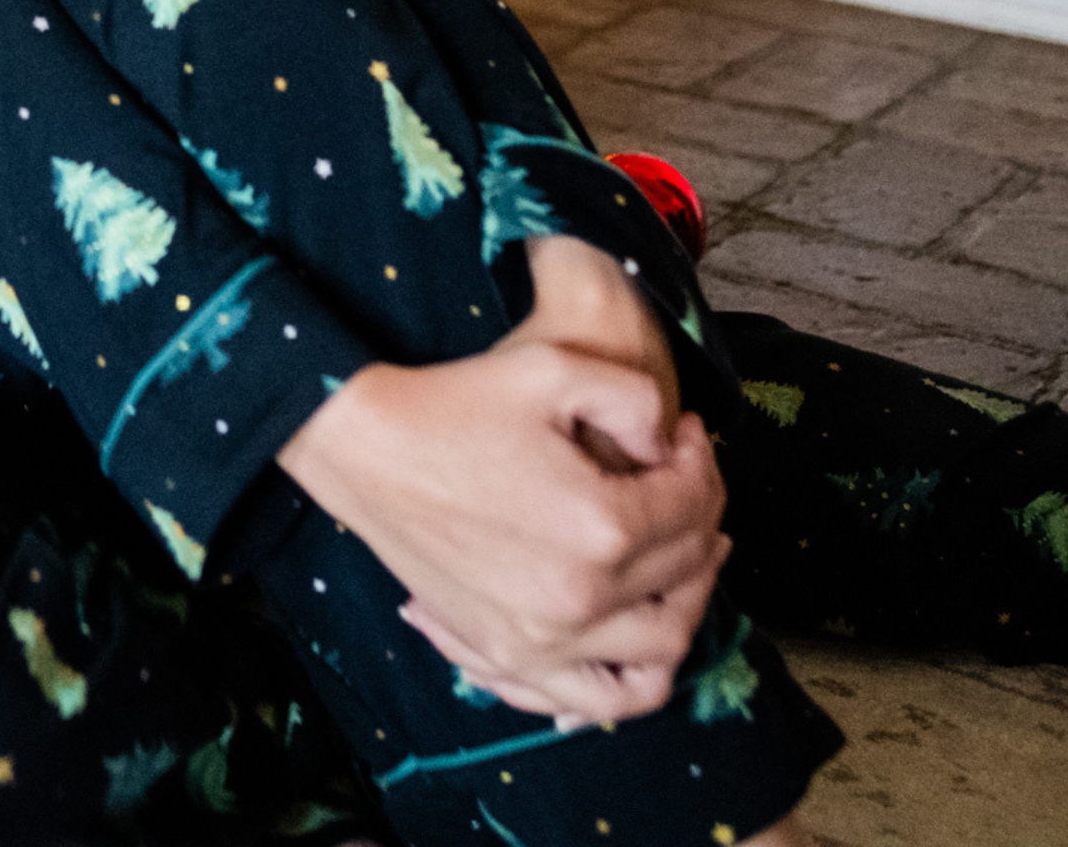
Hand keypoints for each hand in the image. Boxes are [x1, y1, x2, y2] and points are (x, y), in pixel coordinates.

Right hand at [275, 257, 726, 723]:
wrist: (364, 445)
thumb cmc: (455, 402)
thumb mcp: (551, 368)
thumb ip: (634, 397)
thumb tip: (668, 442)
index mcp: (602, 526)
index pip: (693, 507)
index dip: (702, 462)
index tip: (686, 434)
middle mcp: (583, 600)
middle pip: (684, 580)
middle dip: (703, 527)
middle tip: (691, 490)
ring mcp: (544, 640)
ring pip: (657, 657)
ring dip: (684, 612)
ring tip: (677, 570)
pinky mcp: (508, 654)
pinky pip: (591, 699)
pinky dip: (625, 680)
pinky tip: (625, 640)